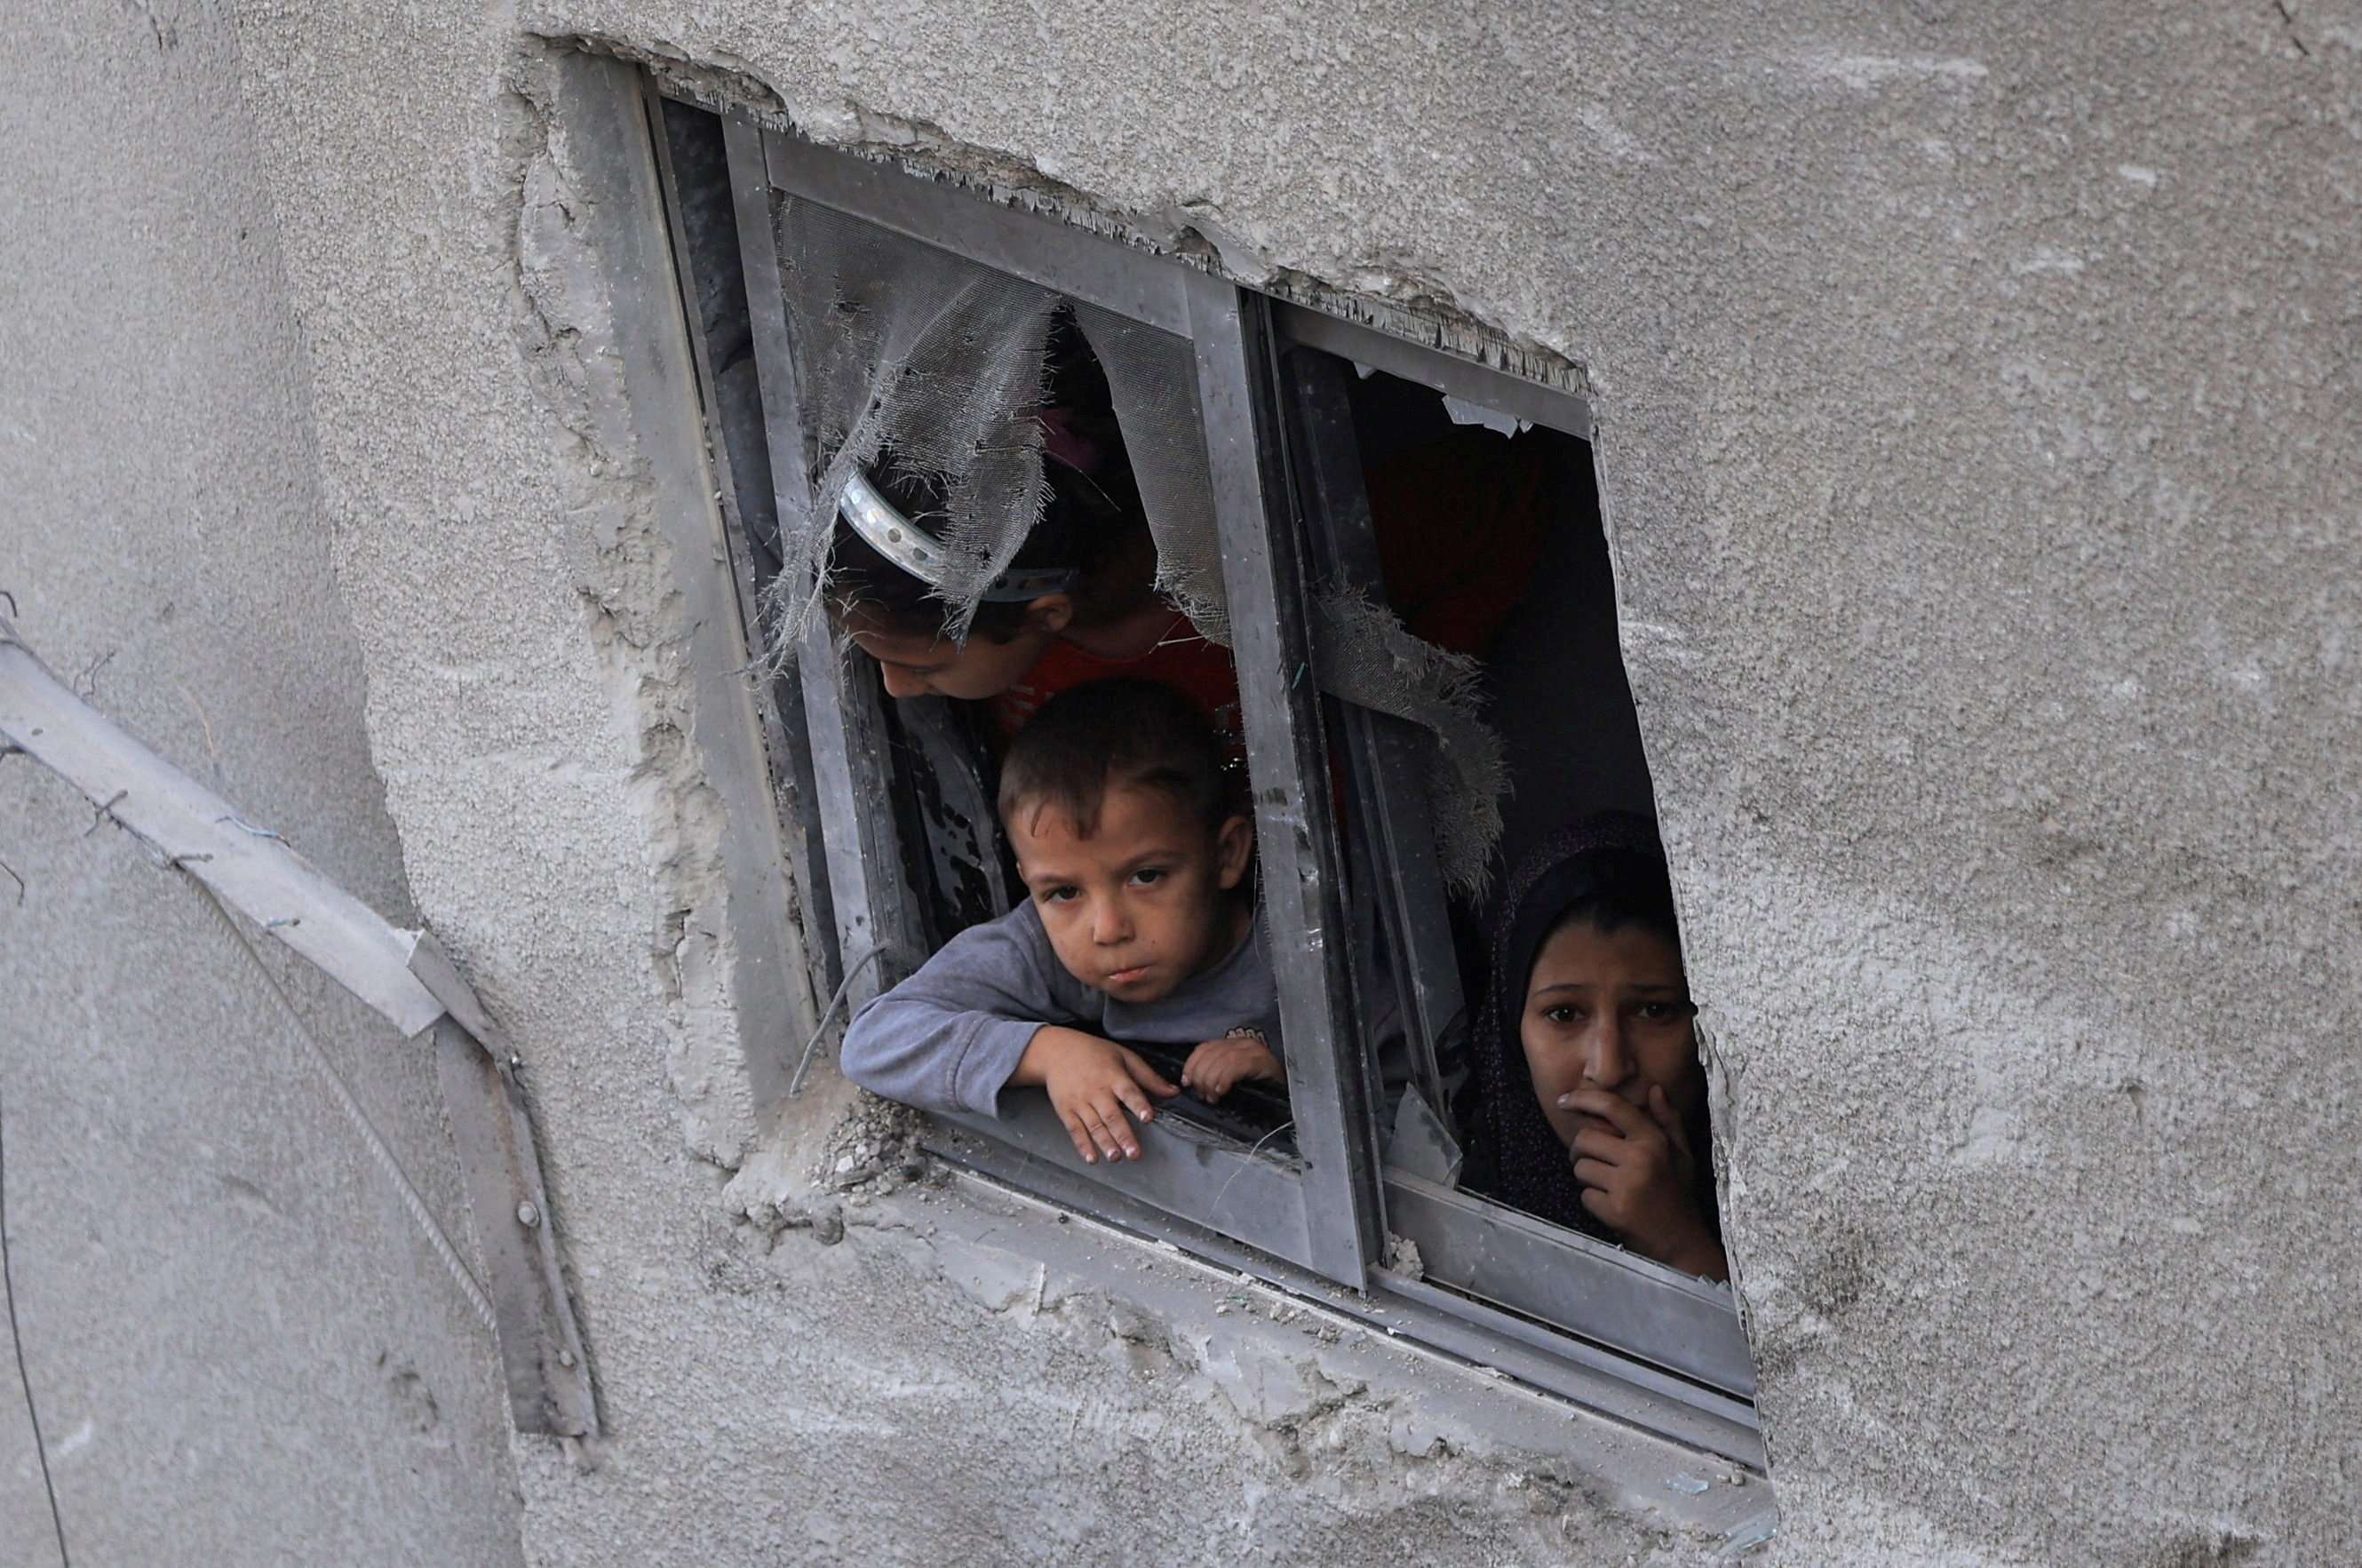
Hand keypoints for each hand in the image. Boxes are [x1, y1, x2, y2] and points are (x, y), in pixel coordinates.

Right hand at [1013, 1026, 1178, 1164]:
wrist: (1056, 1051)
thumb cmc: (1094, 1053)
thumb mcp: (1124, 1057)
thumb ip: (1149, 1077)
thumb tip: (1174, 1092)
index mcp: (1113, 1075)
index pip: (1128, 1091)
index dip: (1138, 1104)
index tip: (1147, 1117)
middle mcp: (1096, 1090)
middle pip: (1111, 1115)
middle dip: (1123, 1135)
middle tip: (1134, 1153)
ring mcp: (1079, 1101)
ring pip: (1094, 1126)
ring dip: (1105, 1143)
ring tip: (1116, 1157)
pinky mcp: (1065, 1110)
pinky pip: (1075, 1130)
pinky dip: (1082, 1145)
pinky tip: (1091, 1158)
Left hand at [1180, 1033, 1282, 1102]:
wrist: (1288, 1094)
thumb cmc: (1259, 1088)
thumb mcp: (1233, 1079)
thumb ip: (1216, 1075)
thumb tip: (1193, 1083)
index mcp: (1232, 1044)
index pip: (1204, 1048)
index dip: (1191, 1064)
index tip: (1185, 1081)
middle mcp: (1242, 1043)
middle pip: (1211, 1054)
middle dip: (1201, 1076)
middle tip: (1203, 1095)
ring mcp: (1254, 1050)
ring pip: (1223, 1059)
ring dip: (1212, 1080)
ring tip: (1212, 1097)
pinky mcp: (1263, 1061)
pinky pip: (1239, 1065)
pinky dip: (1226, 1078)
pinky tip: (1222, 1090)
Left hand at [1561, 1085, 1727, 1280]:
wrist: (1682, 1241)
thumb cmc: (1678, 1194)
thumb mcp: (1681, 1154)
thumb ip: (1667, 1120)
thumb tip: (1655, 1089)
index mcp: (1654, 1141)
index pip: (1612, 1107)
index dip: (1583, 1098)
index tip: (1564, 1100)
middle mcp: (1640, 1159)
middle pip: (1585, 1139)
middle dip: (1582, 1151)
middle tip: (1594, 1161)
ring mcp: (1627, 1186)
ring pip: (1581, 1168)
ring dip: (1587, 1177)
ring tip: (1609, 1185)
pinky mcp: (1615, 1210)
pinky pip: (1585, 1195)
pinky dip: (1593, 1201)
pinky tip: (1613, 1205)